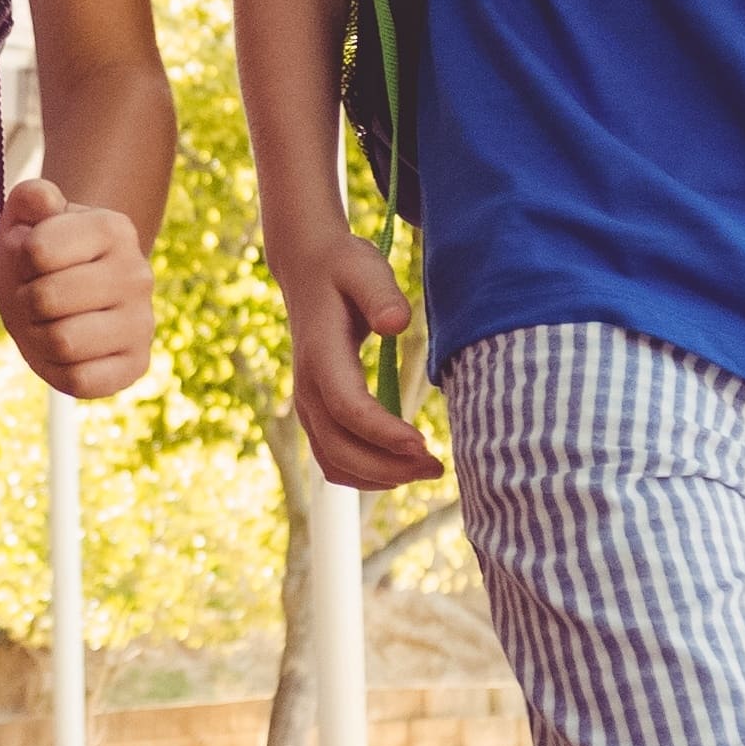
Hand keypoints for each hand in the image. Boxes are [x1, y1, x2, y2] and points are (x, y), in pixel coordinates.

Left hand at [0, 178, 152, 398]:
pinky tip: (65, 353)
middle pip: (45, 300)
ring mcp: (142, 323)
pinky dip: (57, 370)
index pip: (36, 251)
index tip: (31, 262)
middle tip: (34, 298)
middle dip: (24, 301)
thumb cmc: (44, 254)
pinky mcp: (136, 365)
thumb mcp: (28, 219)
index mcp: (114, 228)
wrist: (75, 293)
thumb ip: (29, 198)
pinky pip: (80, 381)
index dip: (18, 260)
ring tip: (48, 323)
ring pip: (61, 343)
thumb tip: (43, 200)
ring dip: (37, 338)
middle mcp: (138, 274)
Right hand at [272, 230, 442, 490]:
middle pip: (340, 448)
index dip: (383, 433)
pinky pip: (332, 459)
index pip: (348, 409)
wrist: (308, 269)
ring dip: (378, 477)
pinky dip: (364, 475)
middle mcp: (307, 388)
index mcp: (320, 357)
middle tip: (437, 467)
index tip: (422, 445)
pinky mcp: (316, 413)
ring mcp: (307, 405)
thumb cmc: (343, 268)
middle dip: (388, 467)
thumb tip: (396, 324)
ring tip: (426, 470)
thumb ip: (381, 295)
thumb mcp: (365, 269)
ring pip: (333, 462)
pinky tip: (401, 469)